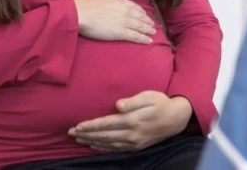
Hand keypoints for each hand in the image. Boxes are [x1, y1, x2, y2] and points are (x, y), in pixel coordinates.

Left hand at [68, 91, 192, 151]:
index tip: (78, 125)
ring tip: (78, 139)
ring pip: (108, 144)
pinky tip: (95, 145)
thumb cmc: (161, 103)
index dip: (91, 125)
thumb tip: (118, 105)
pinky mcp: (136, 147)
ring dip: (91, 142)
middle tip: (71, 133)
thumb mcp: (149, 96)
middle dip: (86, 134)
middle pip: (104, 136)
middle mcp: (131, 134)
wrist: (175, 119)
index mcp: (133, 120)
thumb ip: (133, 101)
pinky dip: (103, 148)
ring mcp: (133, 143)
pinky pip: (115, 149)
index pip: (107, 124)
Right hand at [72, 0, 155, 42]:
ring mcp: (123, 21)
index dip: (140, 11)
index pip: (133, 6)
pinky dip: (143, 39)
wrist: (80, 13)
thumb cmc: (85, 3)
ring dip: (148, 30)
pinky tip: (149, 41)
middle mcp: (124, 11)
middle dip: (147, 21)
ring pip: (139, 26)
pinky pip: (135, 36)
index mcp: (118, 1)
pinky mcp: (120, 32)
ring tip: (153, 33)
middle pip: (139, 17)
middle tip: (152, 25)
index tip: (145, 14)